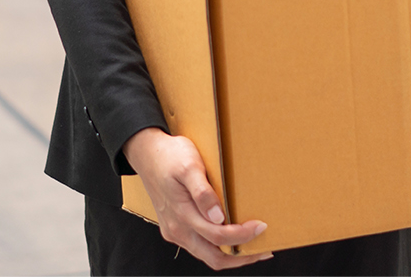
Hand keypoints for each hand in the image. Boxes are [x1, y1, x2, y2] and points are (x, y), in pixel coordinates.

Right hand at [123, 127, 270, 268]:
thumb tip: (218, 217)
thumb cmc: (170, 156)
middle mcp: (177, 230)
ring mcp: (175, 231)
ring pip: (207, 254)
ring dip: (231, 254)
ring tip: (253, 246)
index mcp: (181, 215)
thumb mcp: (189, 166)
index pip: (218, 236)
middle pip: (214, 258)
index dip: (242, 235)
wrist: (146, 153)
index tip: (261, 226)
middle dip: (241, 257)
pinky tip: (232, 237)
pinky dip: (219, 246)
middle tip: (264, 250)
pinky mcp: (175, 228)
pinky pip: (200, 246)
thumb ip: (203, 193)